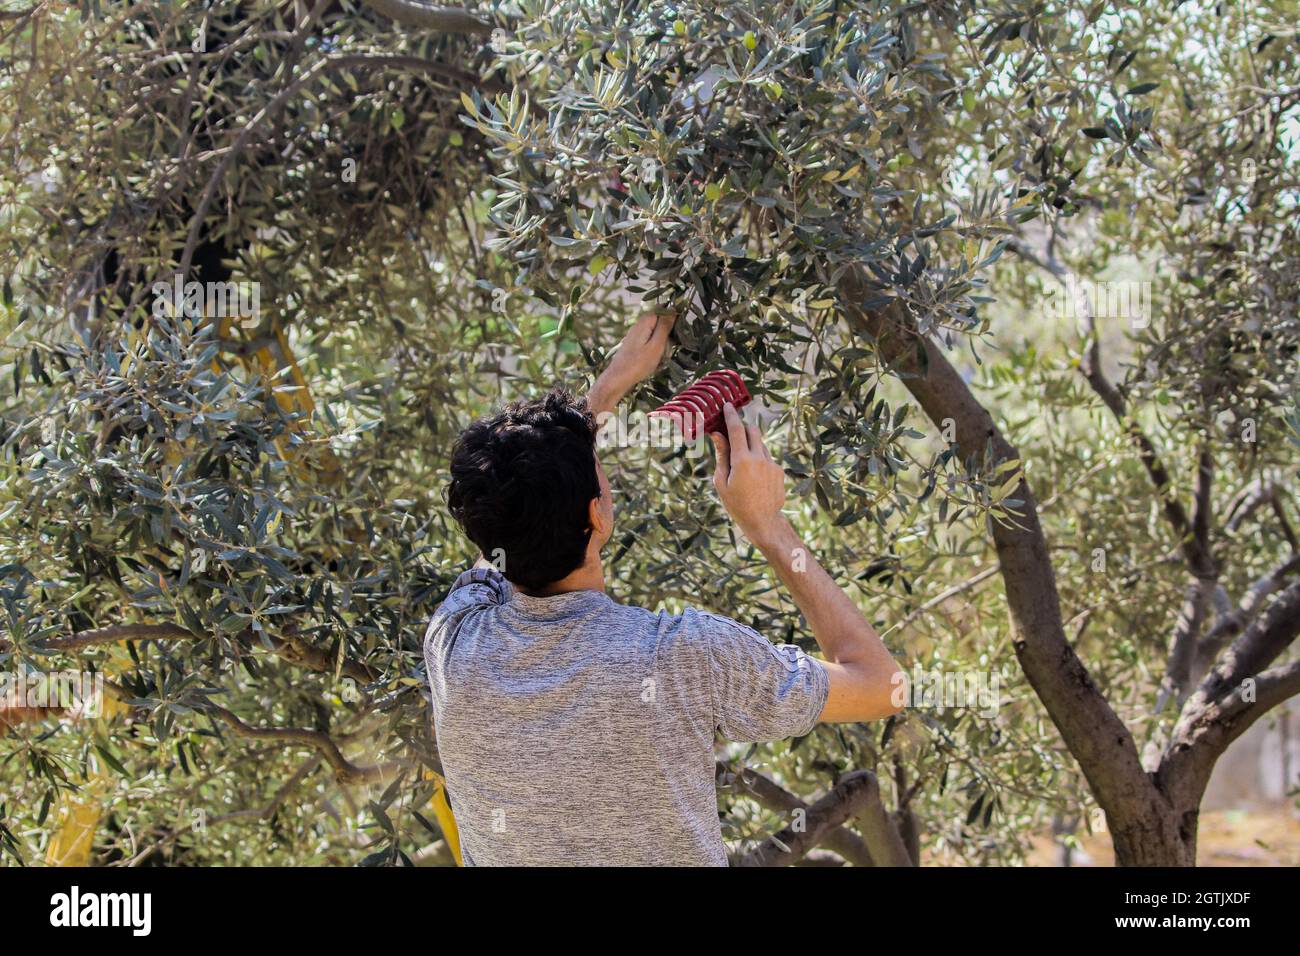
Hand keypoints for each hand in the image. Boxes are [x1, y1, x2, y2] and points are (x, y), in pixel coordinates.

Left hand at [587, 311, 674, 415]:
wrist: (618, 378)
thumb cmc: (638, 363)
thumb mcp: (656, 344)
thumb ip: (665, 325)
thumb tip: (674, 308)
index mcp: (646, 320)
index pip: (666, 309)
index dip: (675, 318)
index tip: (680, 332)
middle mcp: (640, 323)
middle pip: (662, 322)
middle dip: (669, 335)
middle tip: (668, 350)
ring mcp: (637, 333)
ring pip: (658, 334)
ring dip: (663, 345)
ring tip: (661, 359)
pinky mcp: (635, 343)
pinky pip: (651, 343)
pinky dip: (655, 351)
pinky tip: (654, 362)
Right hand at [709, 403, 788, 546]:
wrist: (763, 521)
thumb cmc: (736, 504)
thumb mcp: (722, 481)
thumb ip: (722, 455)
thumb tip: (717, 434)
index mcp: (742, 460)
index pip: (736, 429)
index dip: (731, 415)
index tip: (727, 406)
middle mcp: (759, 458)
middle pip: (752, 430)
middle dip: (743, 427)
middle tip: (733, 432)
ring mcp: (772, 464)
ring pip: (760, 444)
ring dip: (750, 445)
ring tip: (741, 463)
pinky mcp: (779, 471)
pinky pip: (767, 458)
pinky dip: (758, 459)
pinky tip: (753, 477)